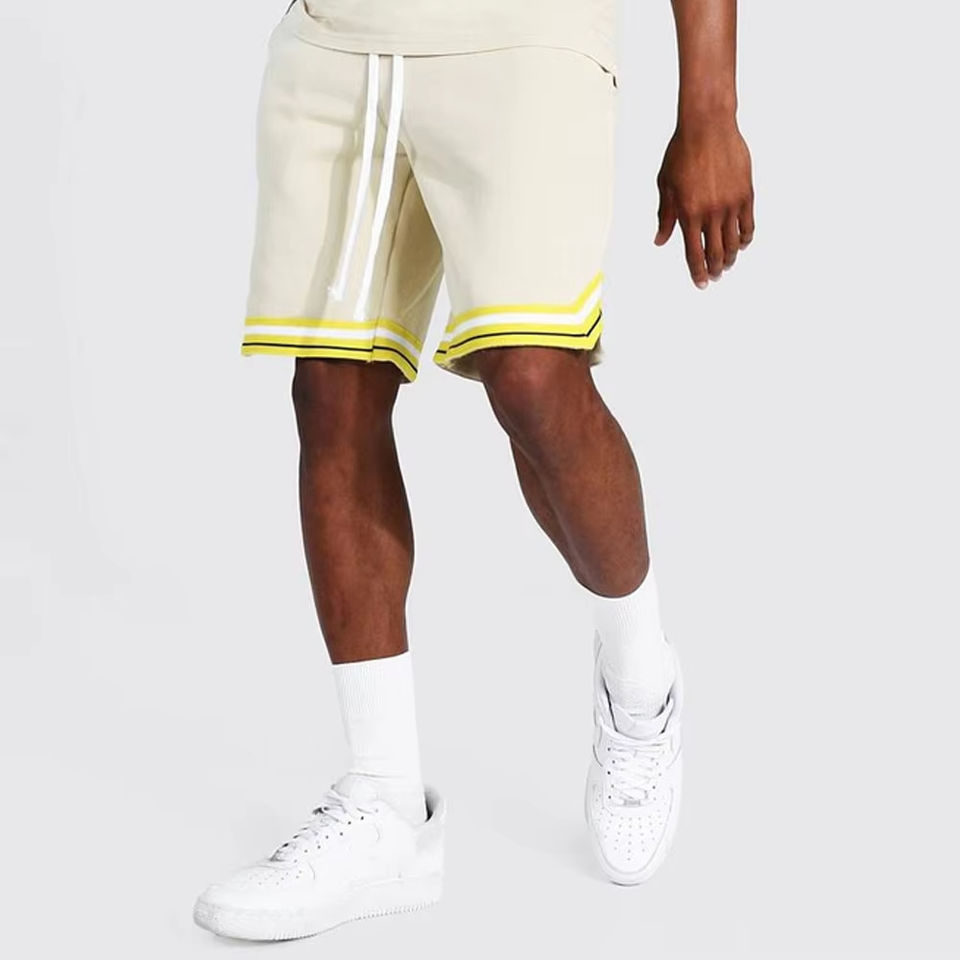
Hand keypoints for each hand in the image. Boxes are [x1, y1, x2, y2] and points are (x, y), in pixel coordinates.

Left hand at [655, 118, 753, 287]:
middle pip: (714, 253)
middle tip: (715, 276)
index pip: (693, 254)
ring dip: (730, 257)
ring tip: (727, 263)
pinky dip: (745, 238)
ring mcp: (730, 204)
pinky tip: (741, 243)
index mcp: (688, 214)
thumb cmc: (682, 152)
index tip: (701, 283)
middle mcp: (710, 213)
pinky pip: (748, 224)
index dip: (697, 272)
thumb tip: (661, 240)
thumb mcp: (666, 186)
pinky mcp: (745, 194)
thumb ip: (665, 216)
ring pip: (733, 243)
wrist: (707, 126)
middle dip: (714, 269)